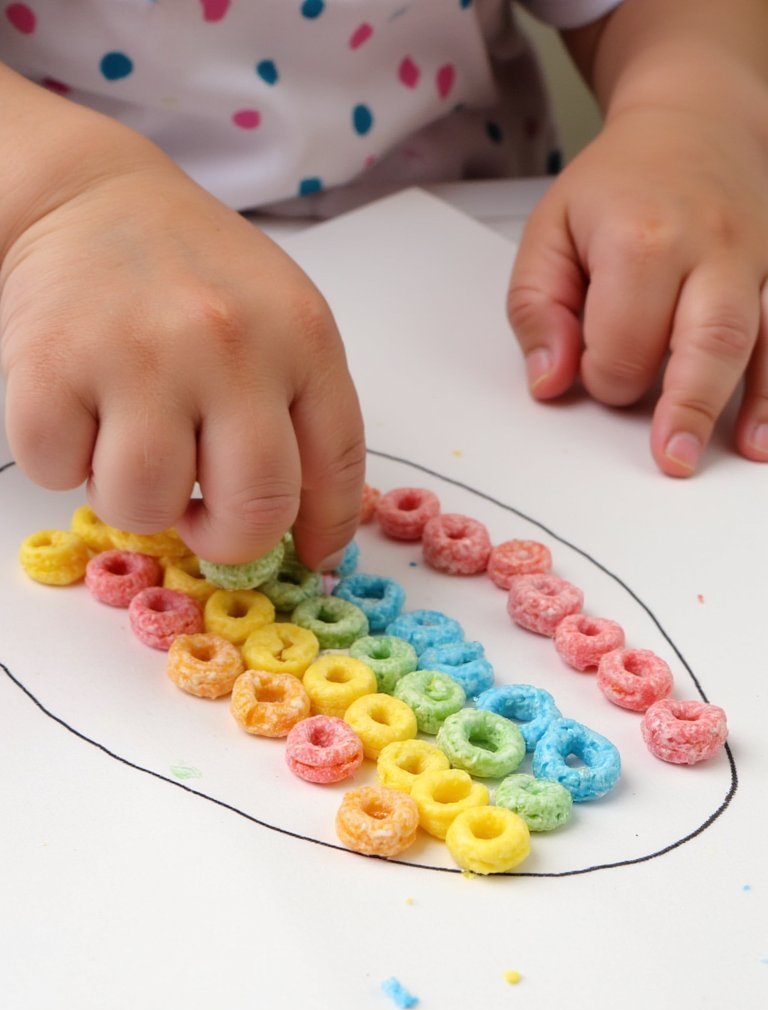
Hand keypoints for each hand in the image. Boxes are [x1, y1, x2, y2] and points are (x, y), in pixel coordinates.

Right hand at [1, 118, 363, 565]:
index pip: (333, 467)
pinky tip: (80, 413)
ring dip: (134, 499)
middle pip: (251, 509)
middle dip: (226, 538)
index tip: (306, 554)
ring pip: (146, 505)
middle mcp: (230, 346)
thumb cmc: (189, 272)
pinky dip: (62, 461)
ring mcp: (140, 354)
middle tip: (201, 515)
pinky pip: (59, 470)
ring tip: (130, 444)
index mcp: (301, 337)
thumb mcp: (280, 318)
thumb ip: (300, 412)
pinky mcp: (53, 363)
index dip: (321, 529)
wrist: (85, 196)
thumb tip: (309, 532)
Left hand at [507, 105, 767, 474]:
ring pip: (761, 339)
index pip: (623, 339)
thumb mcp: (549, 233)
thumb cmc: (617, 185)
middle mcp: (710, 246)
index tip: (594, 369)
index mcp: (640, 238)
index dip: (603, 372)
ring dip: (753, 404)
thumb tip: (550, 382)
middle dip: (689, 406)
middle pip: (706, 338)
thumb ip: (538, 311)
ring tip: (738, 452)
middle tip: (672, 459)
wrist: (693, 122)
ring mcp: (756, 259)